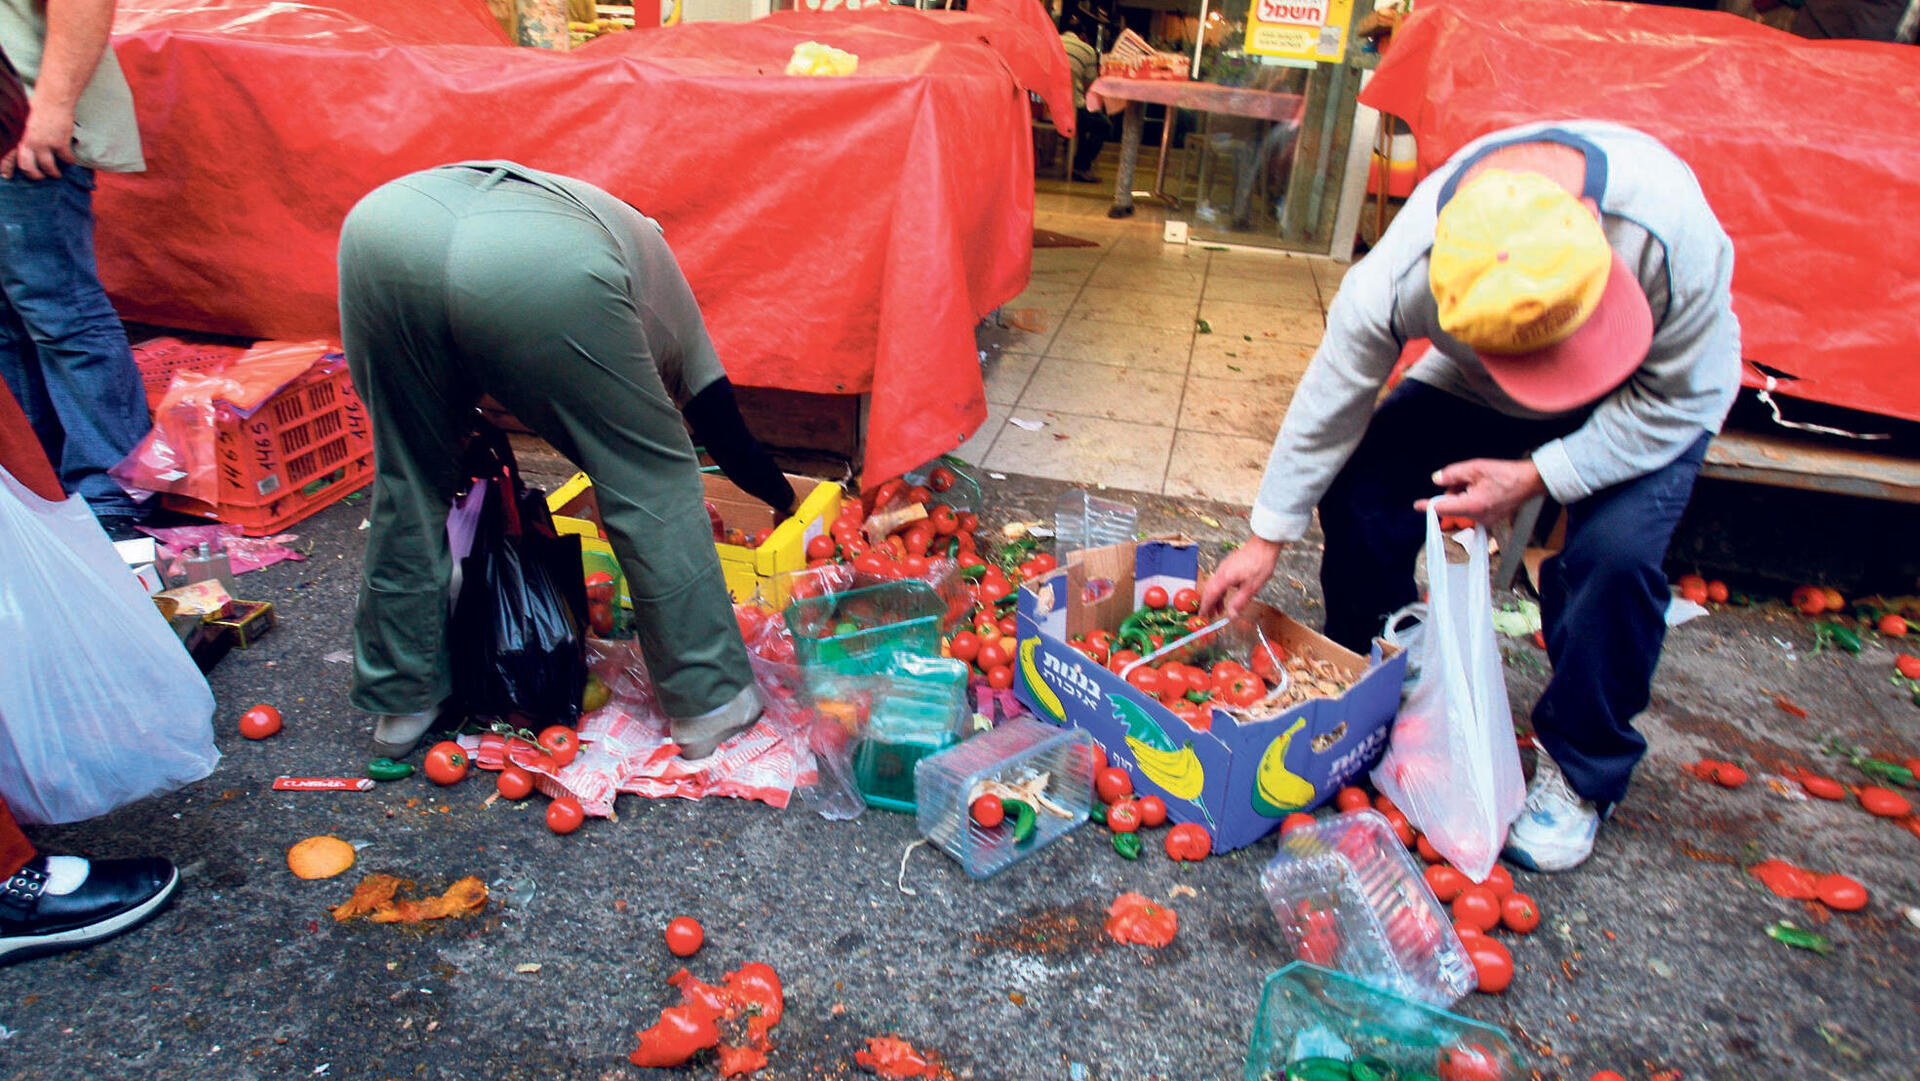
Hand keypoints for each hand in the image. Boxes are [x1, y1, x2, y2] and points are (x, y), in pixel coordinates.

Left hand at [3, 105, 74, 179]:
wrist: (53, 99)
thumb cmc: (37, 105)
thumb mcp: (21, 120)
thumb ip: (20, 133)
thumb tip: (21, 142)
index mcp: (17, 137)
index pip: (8, 157)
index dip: (7, 168)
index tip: (8, 176)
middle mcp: (28, 143)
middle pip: (28, 167)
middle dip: (34, 175)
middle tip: (39, 176)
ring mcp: (44, 144)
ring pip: (48, 167)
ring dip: (53, 173)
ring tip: (56, 174)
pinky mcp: (60, 144)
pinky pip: (66, 158)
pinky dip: (69, 160)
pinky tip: (70, 160)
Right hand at [1199, 536, 1284, 620]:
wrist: (1265, 544)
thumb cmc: (1260, 562)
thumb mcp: (1252, 587)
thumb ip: (1239, 602)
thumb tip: (1231, 615)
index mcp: (1225, 578)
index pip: (1210, 595)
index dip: (1205, 606)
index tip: (1202, 616)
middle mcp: (1221, 572)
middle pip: (1209, 590)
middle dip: (1208, 604)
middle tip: (1209, 615)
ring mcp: (1224, 567)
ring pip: (1214, 585)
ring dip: (1215, 598)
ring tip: (1220, 609)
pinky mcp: (1229, 565)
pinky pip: (1220, 580)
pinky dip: (1220, 590)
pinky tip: (1227, 594)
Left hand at [1415, 458, 1547, 524]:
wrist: (1530, 482)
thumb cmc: (1506, 474)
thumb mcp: (1475, 468)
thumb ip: (1452, 474)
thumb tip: (1437, 480)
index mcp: (1472, 506)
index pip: (1442, 508)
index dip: (1428, 505)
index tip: (1418, 505)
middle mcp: (1478, 518)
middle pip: (1452, 507)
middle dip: (1453, 493)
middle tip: (1465, 479)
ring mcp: (1485, 521)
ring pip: (1462, 509)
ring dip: (1463, 496)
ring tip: (1478, 482)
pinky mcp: (1490, 520)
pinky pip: (1472, 511)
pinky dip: (1471, 500)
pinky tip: (1482, 489)